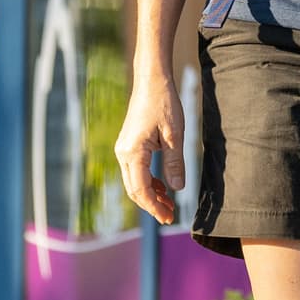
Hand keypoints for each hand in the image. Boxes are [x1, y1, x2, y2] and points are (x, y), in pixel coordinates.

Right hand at [115, 89, 184, 228]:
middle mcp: (123, 153)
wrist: (152, 81)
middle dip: (152, 205)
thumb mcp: (175, 135)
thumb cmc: (164, 104)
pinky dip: (149, 182)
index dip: (154, 207)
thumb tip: (177, 190)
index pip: (141, 190)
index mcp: (132, 153)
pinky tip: (163, 187)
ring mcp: (124, 149)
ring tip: (169, 204)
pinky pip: (136, 171)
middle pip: (134, 189)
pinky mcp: (129, 145)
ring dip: (151, 194)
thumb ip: (175, 164)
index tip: (168, 218)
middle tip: (170, 216)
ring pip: (134, 181)